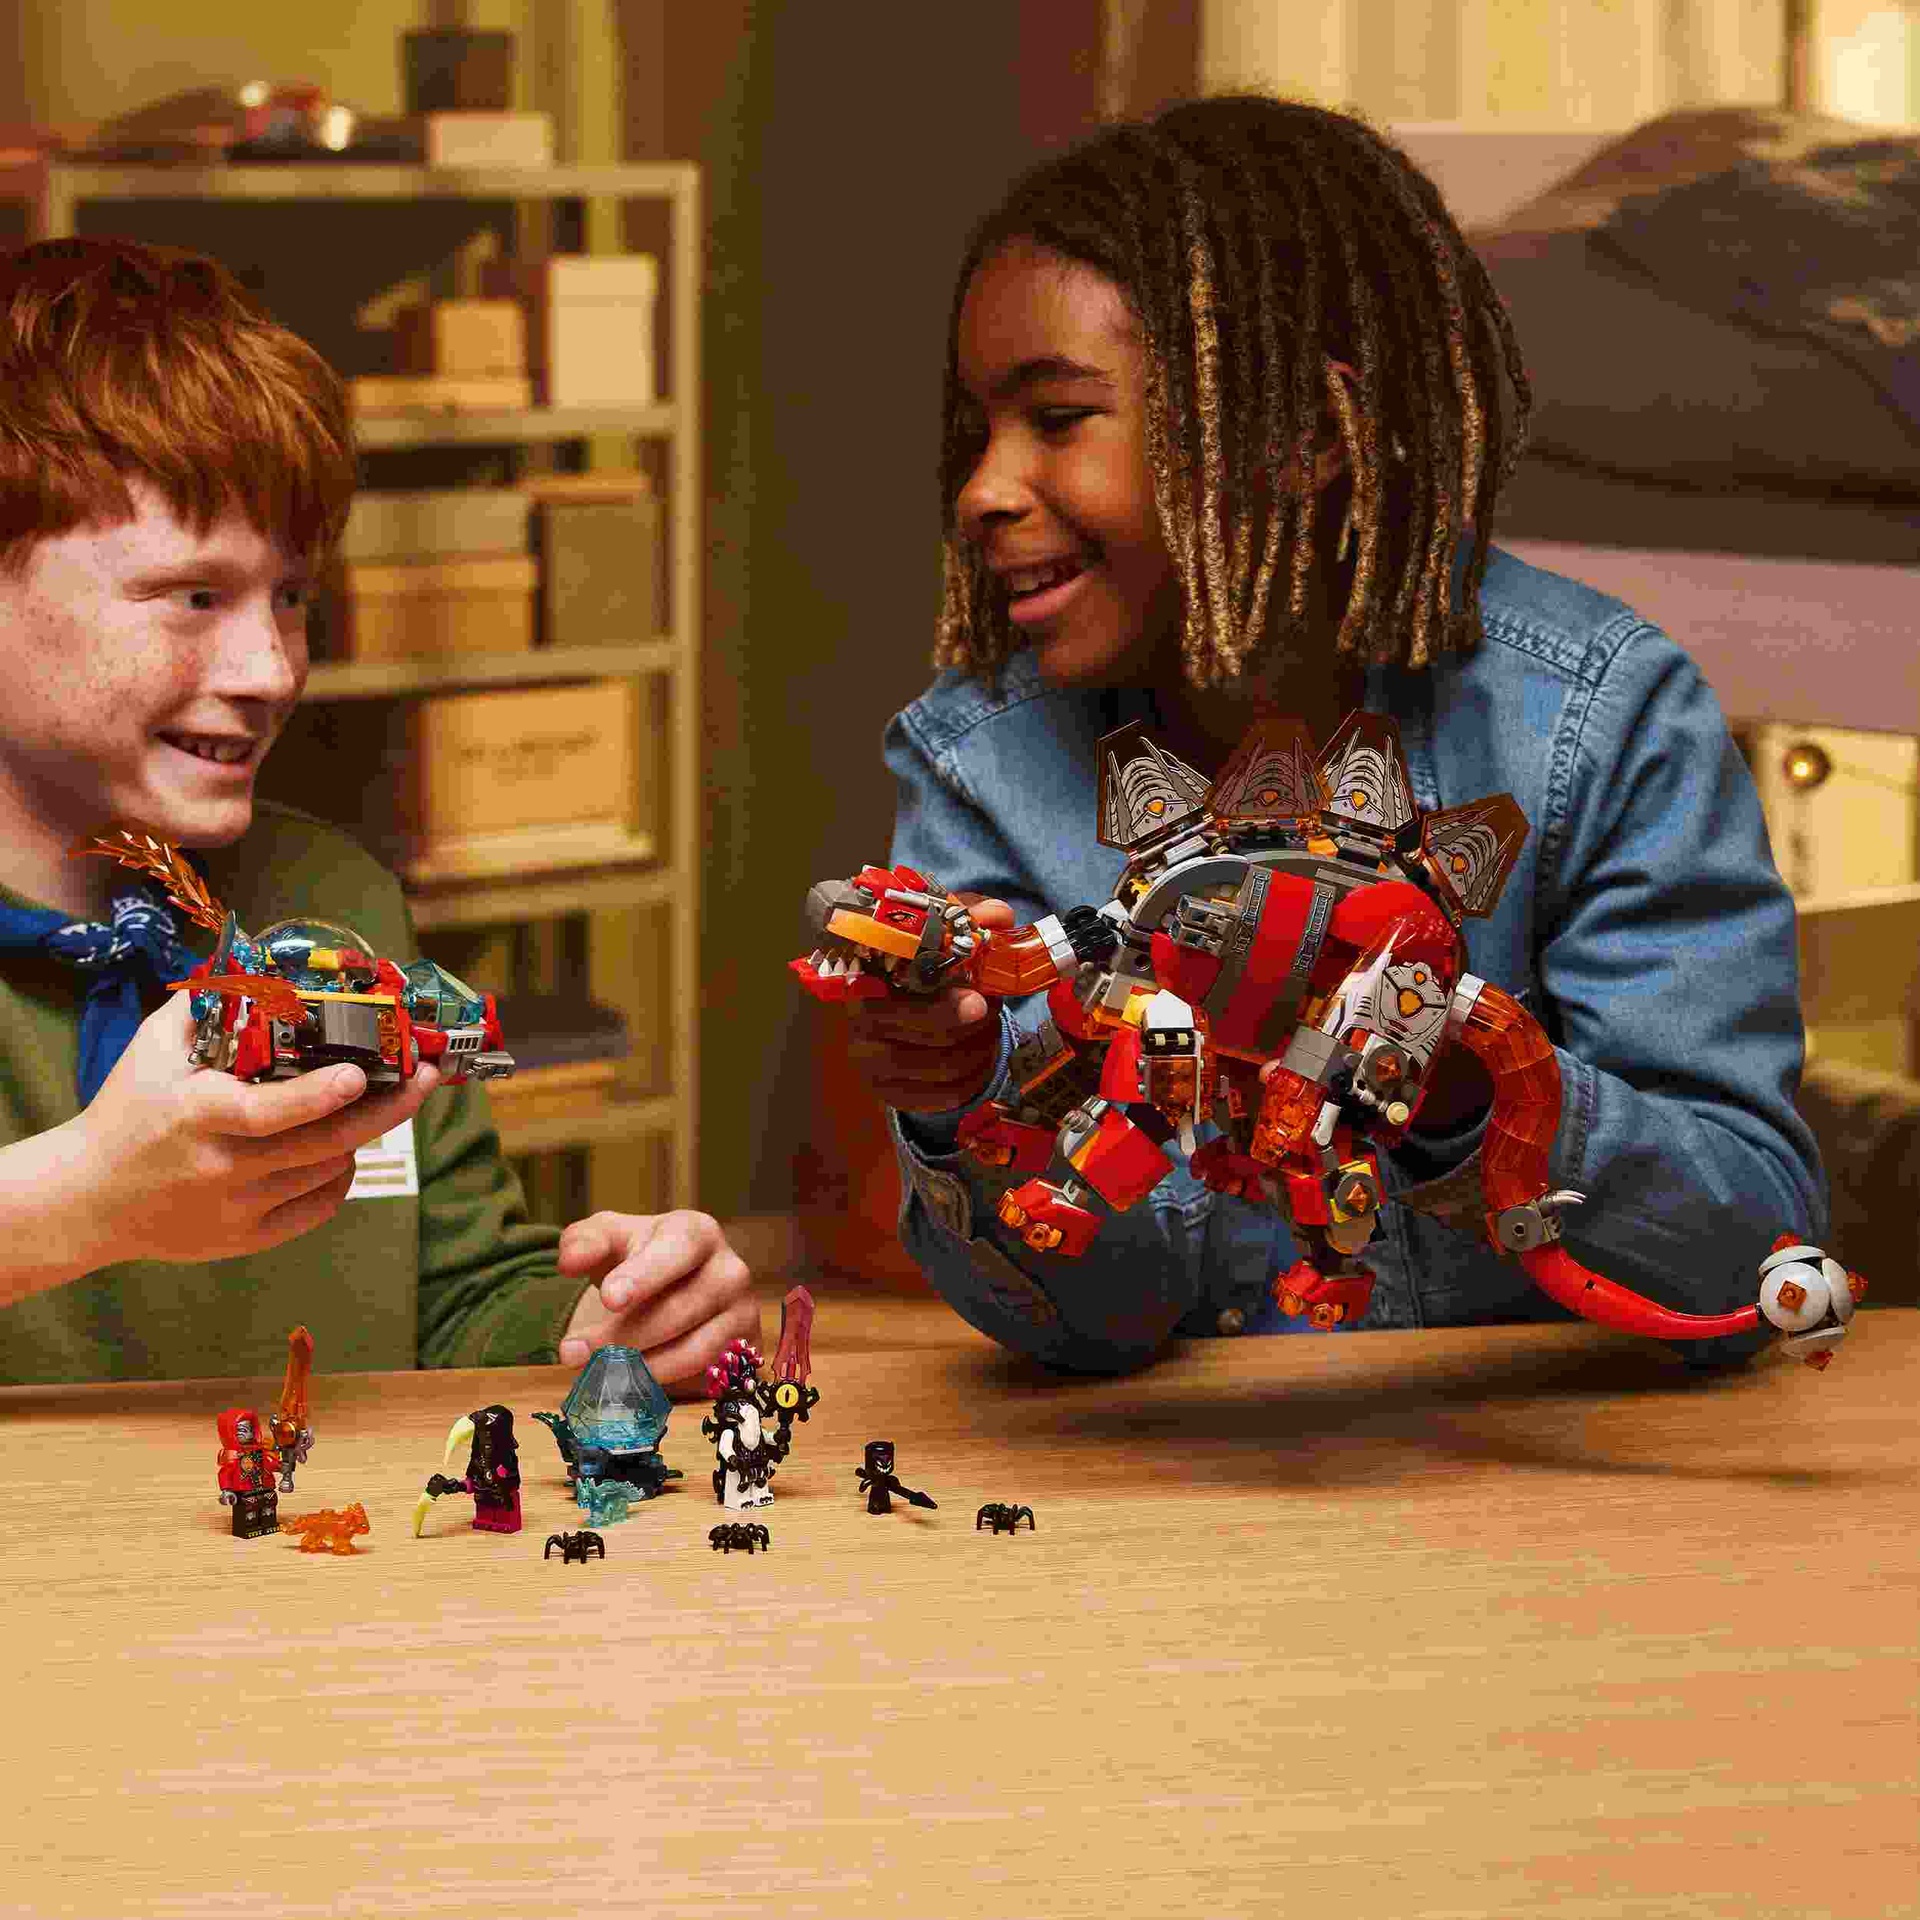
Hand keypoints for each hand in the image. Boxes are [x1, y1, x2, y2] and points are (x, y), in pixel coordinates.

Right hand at [51, 994, 439, 1270]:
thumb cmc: (127, 1111)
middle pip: (324, 1144)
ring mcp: (237, 1209)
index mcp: (198, 1116)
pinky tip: (340, 1150)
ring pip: (330, 1170)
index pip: (269, 1112)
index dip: (319, 1096)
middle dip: (388, 1109)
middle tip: (426, 1078)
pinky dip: (340, 1175)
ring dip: (359, 1136)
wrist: (87, 1200)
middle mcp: (222, 1168)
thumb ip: (209, 1005)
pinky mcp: (246, 1239)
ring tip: (368, 1105)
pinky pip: (319, 1207)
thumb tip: (266, 967)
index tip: (359, 1074)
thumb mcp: (154, 1049)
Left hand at [556, 1209, 760, 1396]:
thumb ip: (584, 1243)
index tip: (609, 1298)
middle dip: (619, 1337)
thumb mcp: (609, 1240)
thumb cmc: (641, 1257)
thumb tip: (570, 1261)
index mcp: (697, 1233)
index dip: (643, 1276)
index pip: (675, 1252)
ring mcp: (743, 1312)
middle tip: (571, 1353)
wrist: (679, 1284)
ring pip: (691, 1352)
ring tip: (595, 1372)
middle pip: (676, 1312)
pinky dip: (662, 1386)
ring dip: (637, 1368)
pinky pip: (704, 1377)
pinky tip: (628, 1384)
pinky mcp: (745, 1349)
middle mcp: (730, 1271)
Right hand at [843, 892, 1013, 1112]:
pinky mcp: (890, 1094)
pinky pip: (945, 1095)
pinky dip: (973, 1078)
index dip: (940, 1003)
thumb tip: (996, 915)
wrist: (919, 1018)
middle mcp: (859, 1021)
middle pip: (922, 1034)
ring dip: (978, 1049)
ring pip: (941, 1066)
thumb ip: (969, 918)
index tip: (978, 999)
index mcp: (867, 977)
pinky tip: (979, 1060)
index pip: (895, 999)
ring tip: (988, 1030)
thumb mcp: (947, 934)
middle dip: (968, 1023)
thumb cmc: (931, 971)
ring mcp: (870, 1062)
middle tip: (989, 1011)